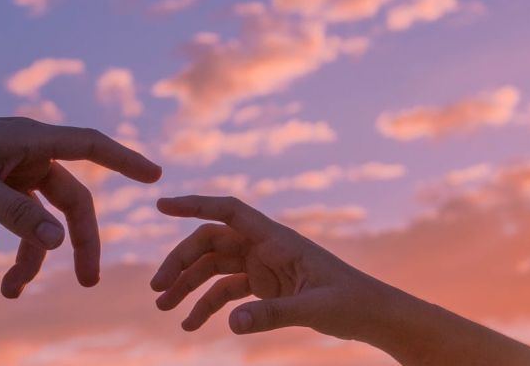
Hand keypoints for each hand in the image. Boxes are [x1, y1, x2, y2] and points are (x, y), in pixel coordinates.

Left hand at [0, 111, 160, 296]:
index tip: (155, 177)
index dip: (125, 160)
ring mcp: (2, 177)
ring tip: (7, 292)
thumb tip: (60, 242)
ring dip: (23, 259)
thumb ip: (18, 215)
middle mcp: (23, 158)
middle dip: (75, 243)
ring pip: (31, 223)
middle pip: (66, 202)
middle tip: (88, 281)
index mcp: (30, 142)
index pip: (91, 146)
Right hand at [151, 195, 389, 339]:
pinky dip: (206, 306)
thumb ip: (273, 315)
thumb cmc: (352, 303)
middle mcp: (265, 247)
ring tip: (163, 308)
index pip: (228, 211)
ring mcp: (263, 266)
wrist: (373, 315)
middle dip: (181, 262)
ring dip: (187, 285)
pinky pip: (226, 291)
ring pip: (213, 268)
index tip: (162, 205)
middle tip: (157, 289)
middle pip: (211, 243)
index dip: (194, 205)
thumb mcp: (315, 309)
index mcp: (277, 238)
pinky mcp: (265, 287)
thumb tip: (230, 324)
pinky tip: (190, 325)